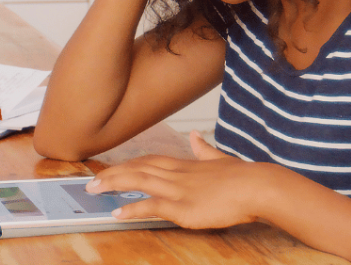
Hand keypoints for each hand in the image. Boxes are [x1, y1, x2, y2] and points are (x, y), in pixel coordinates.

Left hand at [85, 131, 260, 228]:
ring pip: (138, 181)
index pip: (149, 159)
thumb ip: (205, 150)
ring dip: (113, 185)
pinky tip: (118, 214)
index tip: (112, 168)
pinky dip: (132, 209)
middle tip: (91, 181)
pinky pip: (152, 206)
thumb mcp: (220, 159)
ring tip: (93, 191)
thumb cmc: (244, 176)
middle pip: (137, 167)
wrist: (259, 185)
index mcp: (186, 163)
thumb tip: (196, 137)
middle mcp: (177, 173)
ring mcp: (178, 189)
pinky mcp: (183, 207)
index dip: (128, 164)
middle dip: (112, 173)